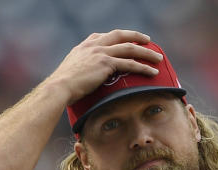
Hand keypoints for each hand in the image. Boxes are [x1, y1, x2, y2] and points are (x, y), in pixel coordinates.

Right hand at [45, 30, 162, 104]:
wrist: (60, 87)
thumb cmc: (62, 86)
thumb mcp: (70, 72)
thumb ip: (79, 69)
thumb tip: (81, 79)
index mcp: (84, 46)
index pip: (103, 35)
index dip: (116, 37)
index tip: (125, 39)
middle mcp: (94, 45)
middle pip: (120, 35)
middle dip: (136, 36)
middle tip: (148, 40)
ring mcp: (101, 52)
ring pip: (130, 48)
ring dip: (146, 52)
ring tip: (158, 58)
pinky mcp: (107, 64)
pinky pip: (130, 64)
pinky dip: (143, 68)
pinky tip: (153, 72)